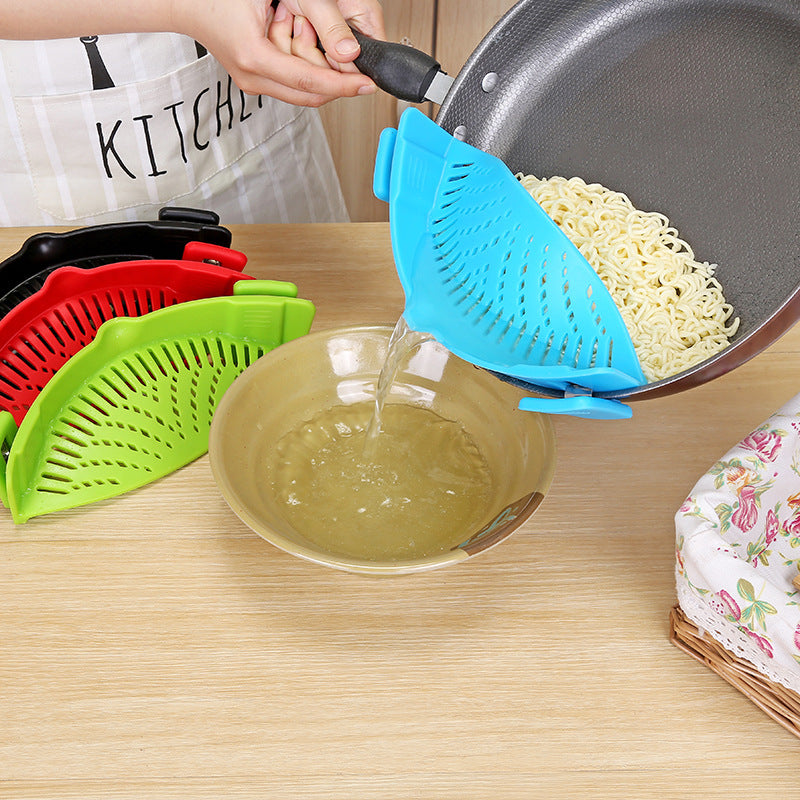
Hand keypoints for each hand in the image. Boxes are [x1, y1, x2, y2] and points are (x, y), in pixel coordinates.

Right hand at [175, 0, 384, 106]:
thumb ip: (318, 17)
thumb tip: (348, 50)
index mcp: (255, 58)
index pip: (313, 82)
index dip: (345, 86)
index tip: (368, 86)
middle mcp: (253, 77)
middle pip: (311, 94)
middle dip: (332, 77)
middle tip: (339, 50)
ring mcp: (252, 81)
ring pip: (302, 88)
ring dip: (313, 63)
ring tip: (298, 24)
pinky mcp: (254, 78)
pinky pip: (290, 79)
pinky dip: (302, 62)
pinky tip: (292, 33)